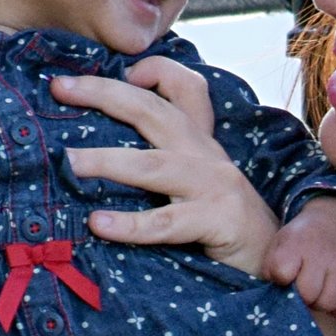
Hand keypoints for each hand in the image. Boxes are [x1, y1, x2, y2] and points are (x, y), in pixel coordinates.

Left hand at [54, 56, 275, 276]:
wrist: (275, 264)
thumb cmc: (224, 229)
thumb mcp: (198, 186)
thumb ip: (161, 166)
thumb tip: (97, 158)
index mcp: (200, 144)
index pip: (185, 88)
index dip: (153, 71)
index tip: (119, 72)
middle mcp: (206, 156)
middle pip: (154, 110)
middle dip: (104, 94)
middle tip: (60, 87)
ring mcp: (214, 186)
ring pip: (152, 165)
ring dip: (106, 161)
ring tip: (68, 162)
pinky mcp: (219, 220)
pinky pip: (167, 222)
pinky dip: (131, 224)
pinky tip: (98, 224)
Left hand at [264, 194, 335, 319]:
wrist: (330, 224)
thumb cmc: (298, 243)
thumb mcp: (278, 246)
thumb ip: (271, 269)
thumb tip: (273, 296)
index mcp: (296, 244)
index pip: (283, 272)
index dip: (281, 281)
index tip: (283, 277)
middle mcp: (322, 253)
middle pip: (308, 293)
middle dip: (302, 298)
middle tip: (301, 291)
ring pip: (329, 302)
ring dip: (320, 304)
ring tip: (316, 295)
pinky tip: (333, 305)